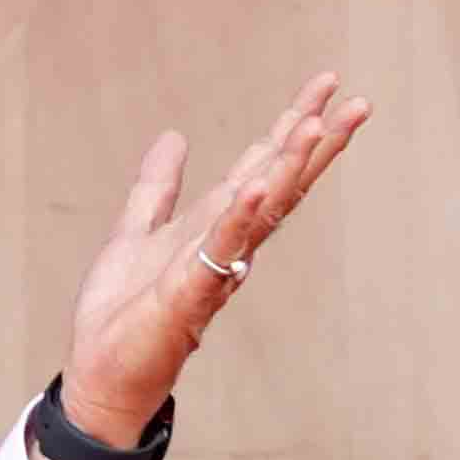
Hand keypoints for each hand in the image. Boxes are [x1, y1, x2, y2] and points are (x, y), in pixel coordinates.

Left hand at [56, 72, 370, 458]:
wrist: (101, 373)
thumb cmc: (123, 314)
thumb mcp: (136, 233)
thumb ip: (157, 188)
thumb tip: (173, 137)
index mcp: (215, 228)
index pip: (264, 168)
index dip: (293, 127)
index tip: (328, 85)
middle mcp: (225, 246)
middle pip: (279, 184)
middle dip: (314, 142)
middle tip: (358, 100)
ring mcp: (212, 270)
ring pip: (261, 212)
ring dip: (287, 168)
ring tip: (315, 124)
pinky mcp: (187, 295)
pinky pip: (217, 252)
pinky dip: (237, 219)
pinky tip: (254, 185)